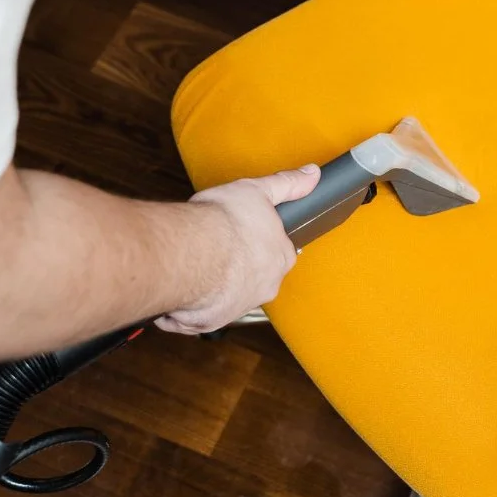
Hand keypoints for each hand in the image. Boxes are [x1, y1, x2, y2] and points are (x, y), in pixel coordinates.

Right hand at [157, 164, 320, 333]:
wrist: (190, 253)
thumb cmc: (223, 222)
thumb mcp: (259, 190)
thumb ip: (288, 184)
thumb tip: (313, 175)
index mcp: (280, 257)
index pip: (278, 250)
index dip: (259, 239)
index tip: (243, 232)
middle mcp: (265, 286)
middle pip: (256, 275)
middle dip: (239, 264)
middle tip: (217, 246)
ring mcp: (239, 306)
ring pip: (230, 295)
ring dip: (217, 284)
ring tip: (198, 264)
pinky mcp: (210, 321)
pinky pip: (201, 314)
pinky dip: (193, 304)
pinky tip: (184, 287)